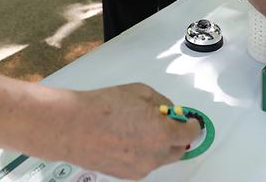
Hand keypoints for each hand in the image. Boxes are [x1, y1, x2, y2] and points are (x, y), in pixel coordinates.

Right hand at [52, 84, 199, 179]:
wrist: (73, 127)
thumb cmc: (102, 108)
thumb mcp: (140, 92)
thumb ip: (161, 103)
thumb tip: (169, 111)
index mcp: (162, 133)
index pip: (189, 133)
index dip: (192, 125)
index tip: (191, 121)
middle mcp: (154, 155)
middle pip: (178, 150)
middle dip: (177, 136)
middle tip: (168, 123)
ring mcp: (141, 168)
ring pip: (160, 158)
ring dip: (159, 144)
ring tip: (139, 127)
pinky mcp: (127, 175)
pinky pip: (144, 163)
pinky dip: (143, 152)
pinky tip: (128, 138)